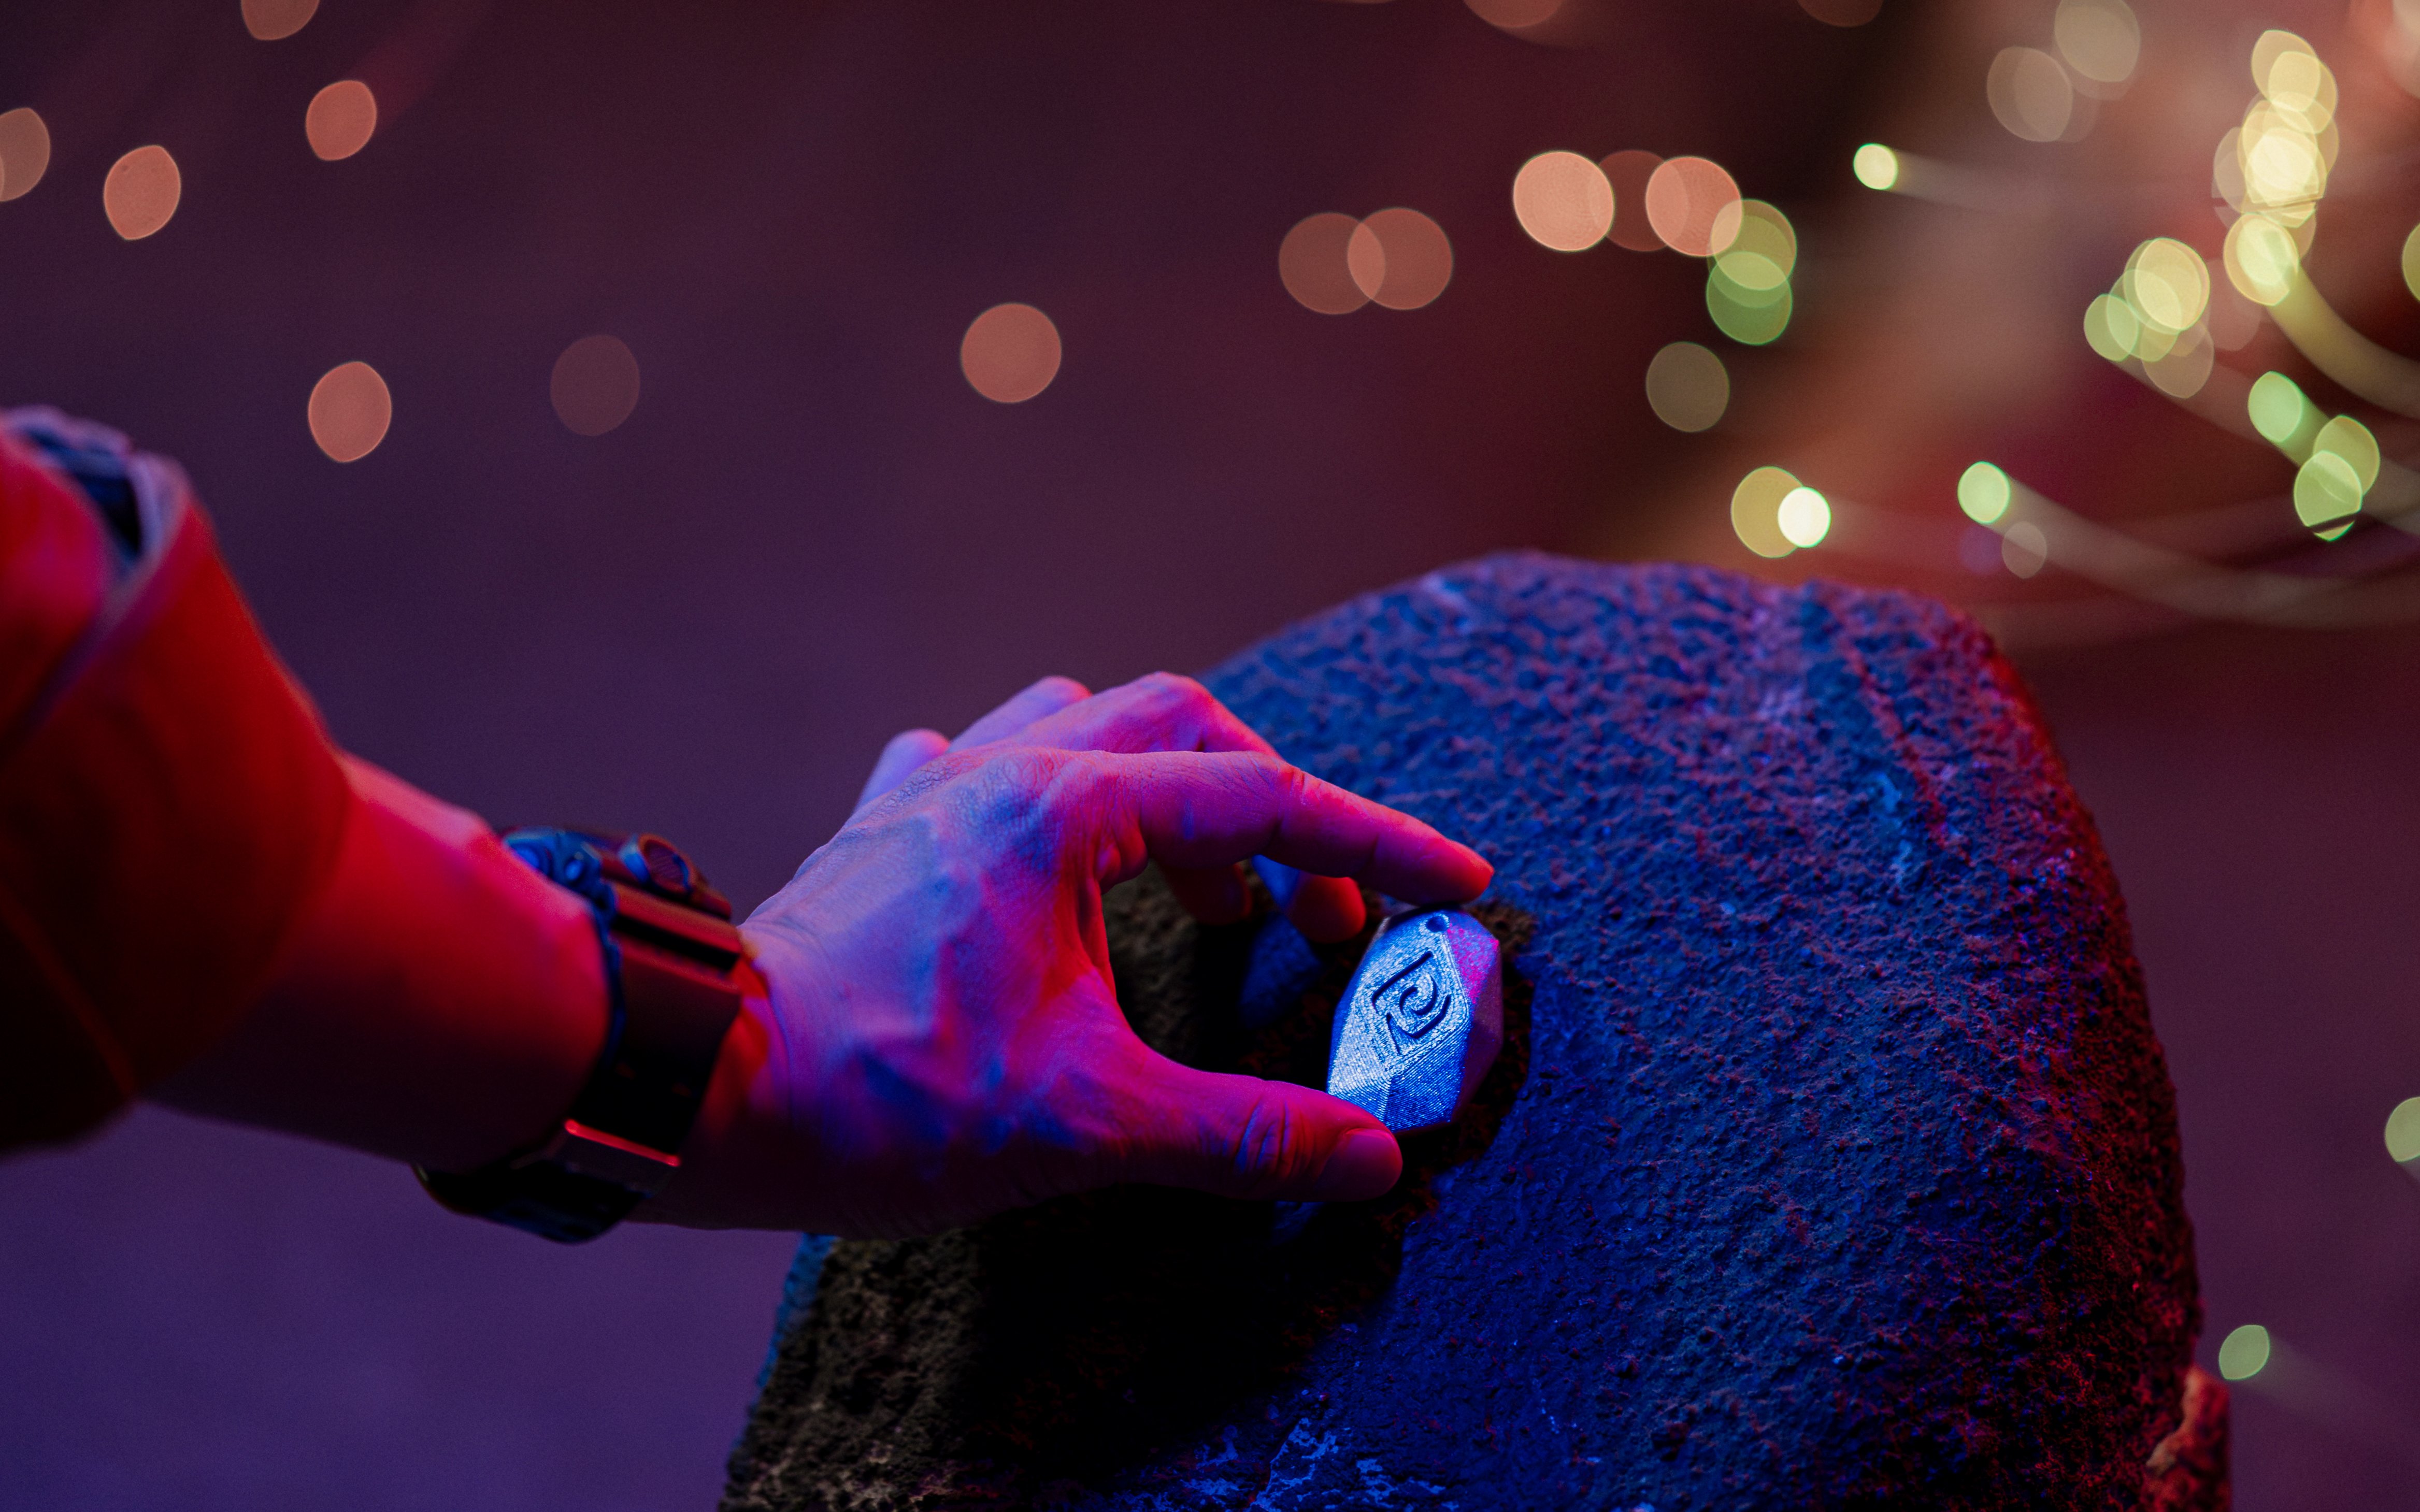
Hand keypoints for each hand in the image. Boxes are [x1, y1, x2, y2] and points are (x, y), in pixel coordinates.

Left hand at [648, 674, 1492, 1236]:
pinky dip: (1061, 797)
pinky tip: (1059, 862)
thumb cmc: (883, 1094)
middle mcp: (1004, 770)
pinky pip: (993, 763)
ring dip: (1171, 790)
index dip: (1372, 848)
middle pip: (1186, 730)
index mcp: (1064, 813)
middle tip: (1317, 924)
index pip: (1262, 804)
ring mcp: (936, 789)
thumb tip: (1372, 1156)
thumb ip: (1245, 1135)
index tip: (1454, 883)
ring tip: (1205, 890)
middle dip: (1276, 816)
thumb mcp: (1089, 1124)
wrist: (699, 1084)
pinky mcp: (886, 827)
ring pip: (1089, 727)